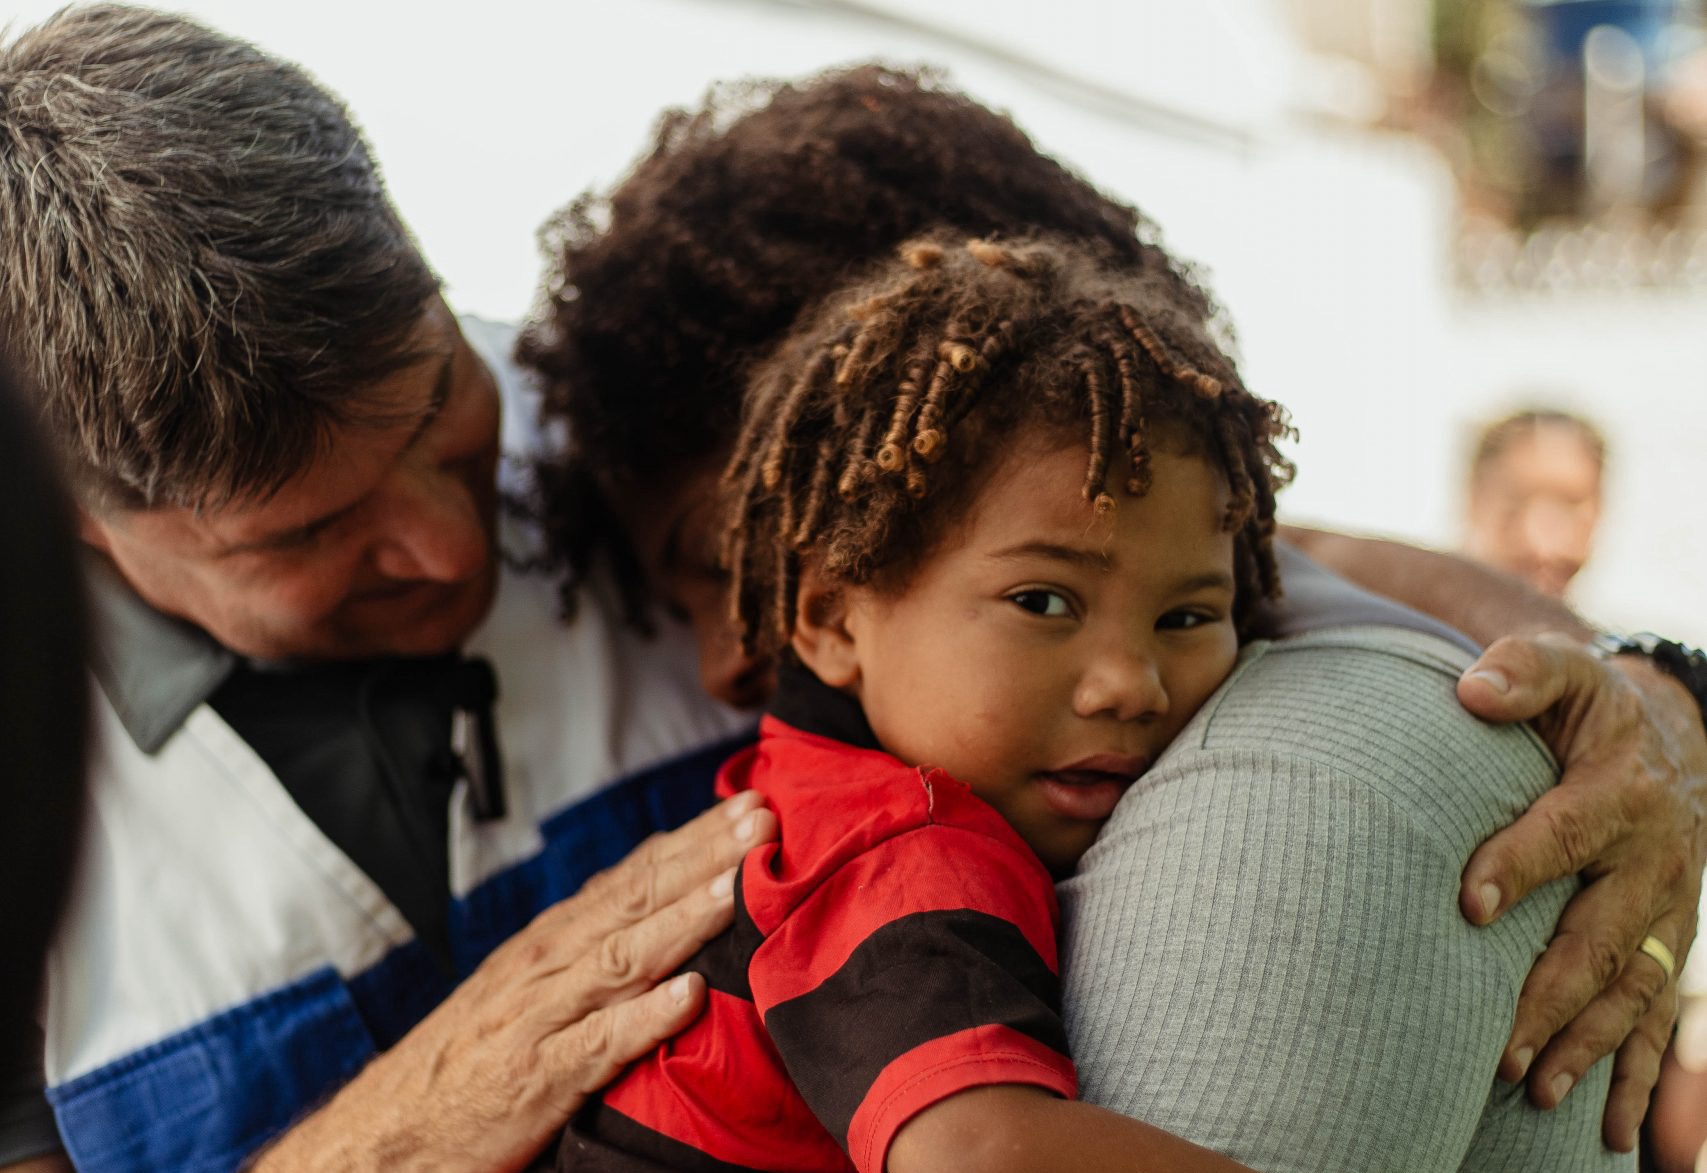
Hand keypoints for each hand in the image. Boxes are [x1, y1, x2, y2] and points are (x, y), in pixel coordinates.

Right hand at [250, 791, 777, 1171]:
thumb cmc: (477, 1054)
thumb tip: (669, 905)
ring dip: (685, 920)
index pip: (634, 874)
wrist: (392, 1130)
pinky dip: (646, 1016)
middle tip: (765, 823)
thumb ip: (594, 948)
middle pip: (638, 899)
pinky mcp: (541, 1077)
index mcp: (554, 938)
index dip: (695, 839)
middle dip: (705, 858)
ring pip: (624, 957)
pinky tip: (690, 996)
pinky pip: (600, 1042)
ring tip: (736, 891)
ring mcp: (544, 1017)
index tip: (751, 807)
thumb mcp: (534, 985)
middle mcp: (550, 963)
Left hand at [1455, 632, 1706, 1150]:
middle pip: (1602, 935)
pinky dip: (1636, 1074)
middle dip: (1551, 994)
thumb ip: (1521, 671)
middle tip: (1498, 1046)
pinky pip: (1659, 1019)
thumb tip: (1471, 688)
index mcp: (1622, 791)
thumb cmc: (1588, 706)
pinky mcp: (1669, 946)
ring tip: (1535, 1093)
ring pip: (1631, 990)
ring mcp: (1669, 913)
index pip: (1567, 832)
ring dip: (1587, 1045)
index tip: (1467, 903)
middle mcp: (1654, 860)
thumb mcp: (1564, 671)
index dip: (1518, 864)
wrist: (1668, 736)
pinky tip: (1610, 1131)